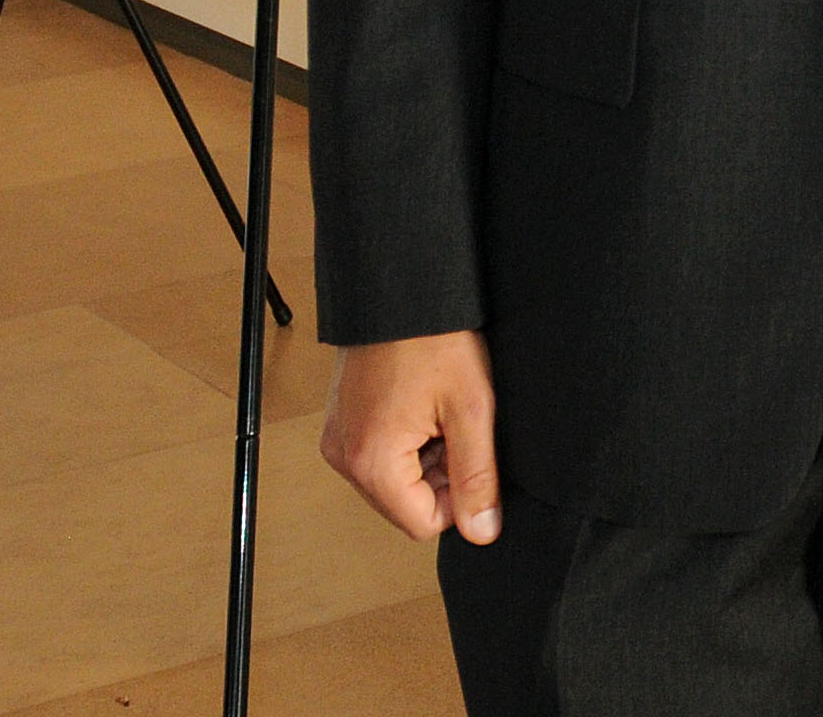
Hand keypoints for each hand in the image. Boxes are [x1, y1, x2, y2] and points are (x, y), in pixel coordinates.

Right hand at [321, 330, 502, 543]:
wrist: (403, 290)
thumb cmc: (436, 340)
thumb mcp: (472, 409)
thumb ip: (477, 476)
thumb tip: (483, 533)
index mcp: (371, 462)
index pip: (422, 525)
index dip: (460, 499)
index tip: (475, 455)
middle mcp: (344, 458)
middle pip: (406, 504)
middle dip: (442, 474)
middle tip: (458, 425)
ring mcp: (339, 439)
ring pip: (396, 480)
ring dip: (428, 456)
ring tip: (441, 409)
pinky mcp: (343, 422)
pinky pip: (382, 454)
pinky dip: (410, 439)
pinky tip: (425, 403)